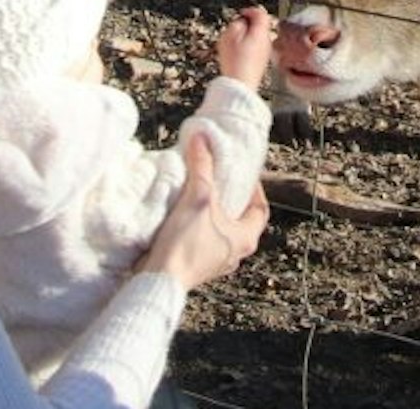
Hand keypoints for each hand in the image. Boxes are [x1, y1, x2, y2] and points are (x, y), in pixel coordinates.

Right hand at [135, 133, 267, 290]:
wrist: (159, 280)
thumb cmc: (186, 242)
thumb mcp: (197, 198)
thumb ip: (201, 166)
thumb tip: (201, 137)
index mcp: (245, 238)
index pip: (260, 210)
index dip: (256, 190)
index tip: (245, 174)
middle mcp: (234, 253)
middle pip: (241, 221)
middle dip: (232, 201)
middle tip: (221, 181)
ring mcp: (215, 263)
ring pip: (221, 233)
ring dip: (213, 215)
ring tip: (201, 194)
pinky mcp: (196, 267)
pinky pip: (203, 242)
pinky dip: (198, 228)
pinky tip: (183, 216)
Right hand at [214, 6, 273, 88]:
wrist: (240, 84)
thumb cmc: (234, 62)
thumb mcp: (229, 36)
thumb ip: (237, 24)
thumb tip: (241, 22)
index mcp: (260, 33)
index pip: (261, 14)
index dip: (250, 10)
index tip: (241, 13)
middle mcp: (266, 42)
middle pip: (261, 26)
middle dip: (248, 25)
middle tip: (236, 28)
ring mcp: (265, 53)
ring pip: (258, 38)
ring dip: (248, 37)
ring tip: (234, 43)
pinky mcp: (261, 63)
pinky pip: (256, 49)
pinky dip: (248, 47)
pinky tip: (238, 55)